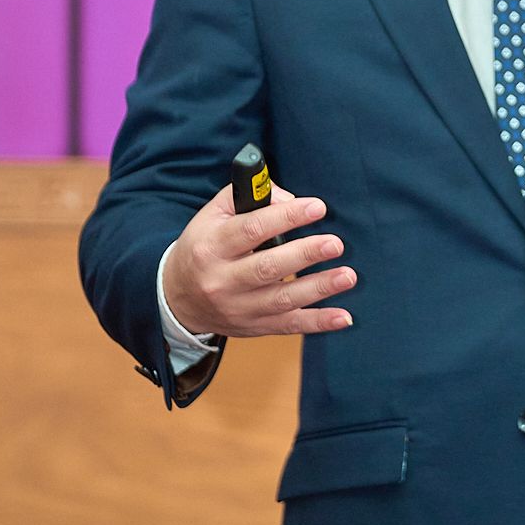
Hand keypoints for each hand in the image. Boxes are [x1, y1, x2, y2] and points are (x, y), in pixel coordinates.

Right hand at [162, 178, 355, 338]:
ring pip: (282, 299)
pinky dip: (318, 323)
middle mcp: (223, 280)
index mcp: (212, 246)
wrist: (177, 298)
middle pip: (267, 267)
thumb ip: (248, 197)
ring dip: (318, 288)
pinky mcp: (254, 327)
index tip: (317, 207)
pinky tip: (343, 317)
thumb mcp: (212, 215)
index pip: (251, 230)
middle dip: (304, 254)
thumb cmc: (203, 247)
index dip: (286, 217)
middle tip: (335, 243)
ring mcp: (239, 308)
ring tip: (347, 275)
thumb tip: (290, 200)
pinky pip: (289, 326)